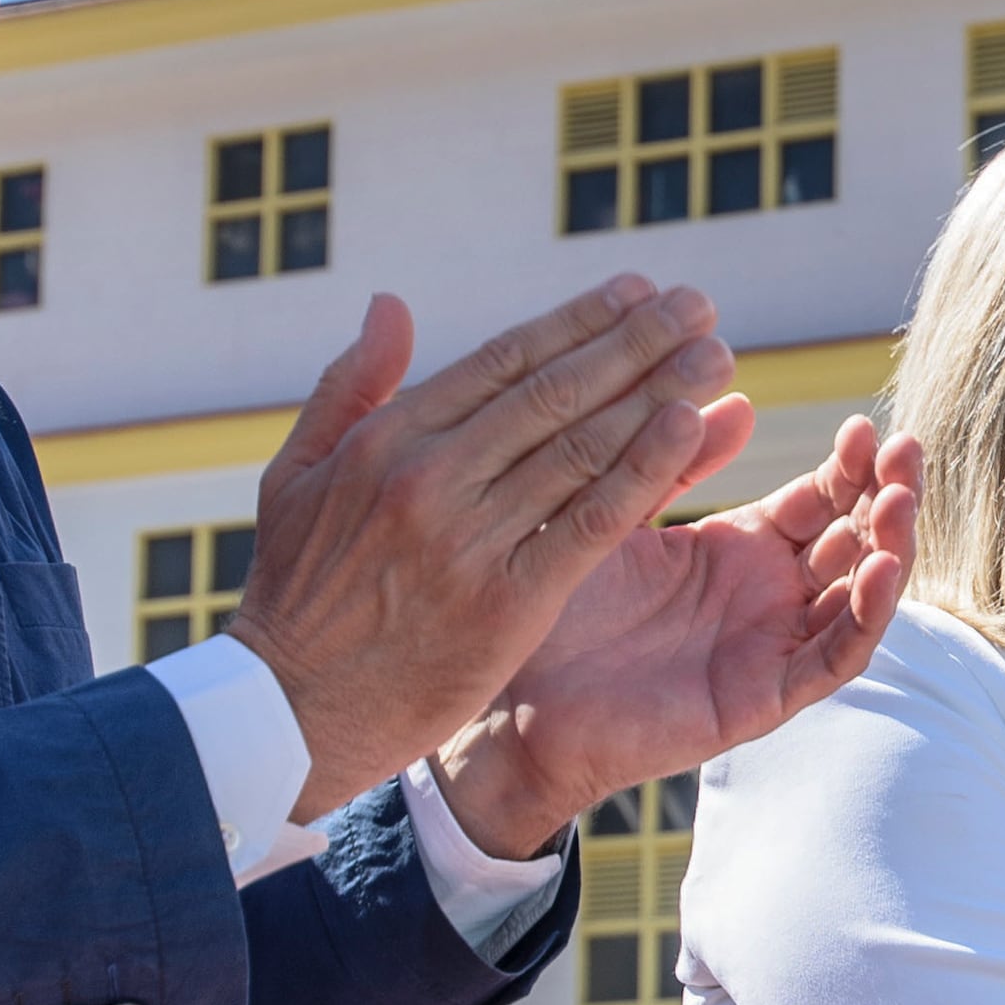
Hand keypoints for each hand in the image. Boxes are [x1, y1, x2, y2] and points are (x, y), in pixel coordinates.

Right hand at [223, 277, 755, 820]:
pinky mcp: (506, 603)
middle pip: (554, 393)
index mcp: (386, 440)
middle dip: (635, 343)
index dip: (576, 322)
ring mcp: (470, 540)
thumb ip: (349, 385)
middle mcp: (431, 477)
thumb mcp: (297, 475)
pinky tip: (691, 428)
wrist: (288, 712)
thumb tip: (390, 304)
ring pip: (582, 448)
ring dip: (658, 393)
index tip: (635, 291)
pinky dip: (644, 472)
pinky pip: (590, 524)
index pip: (501, 361)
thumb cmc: (295, 594)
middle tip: (699, 308)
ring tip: (716, 356)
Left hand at [428, 413, 924, 854]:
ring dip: (892, 548)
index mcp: (738, 550)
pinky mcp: (761, 699)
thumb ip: (673, 463)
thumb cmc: (557, 610)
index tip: (863, 423)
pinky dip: (866, 618)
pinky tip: (882, 571)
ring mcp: (769, 648)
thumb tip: (737, 400)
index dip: (850, 464)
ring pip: (859, 597)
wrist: (515, 700)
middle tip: (908, 449)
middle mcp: (766, 598)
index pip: (821, 499)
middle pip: (855, 540)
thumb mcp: (619, 516)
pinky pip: (832, 660)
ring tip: (903, 501)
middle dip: (888, 494)